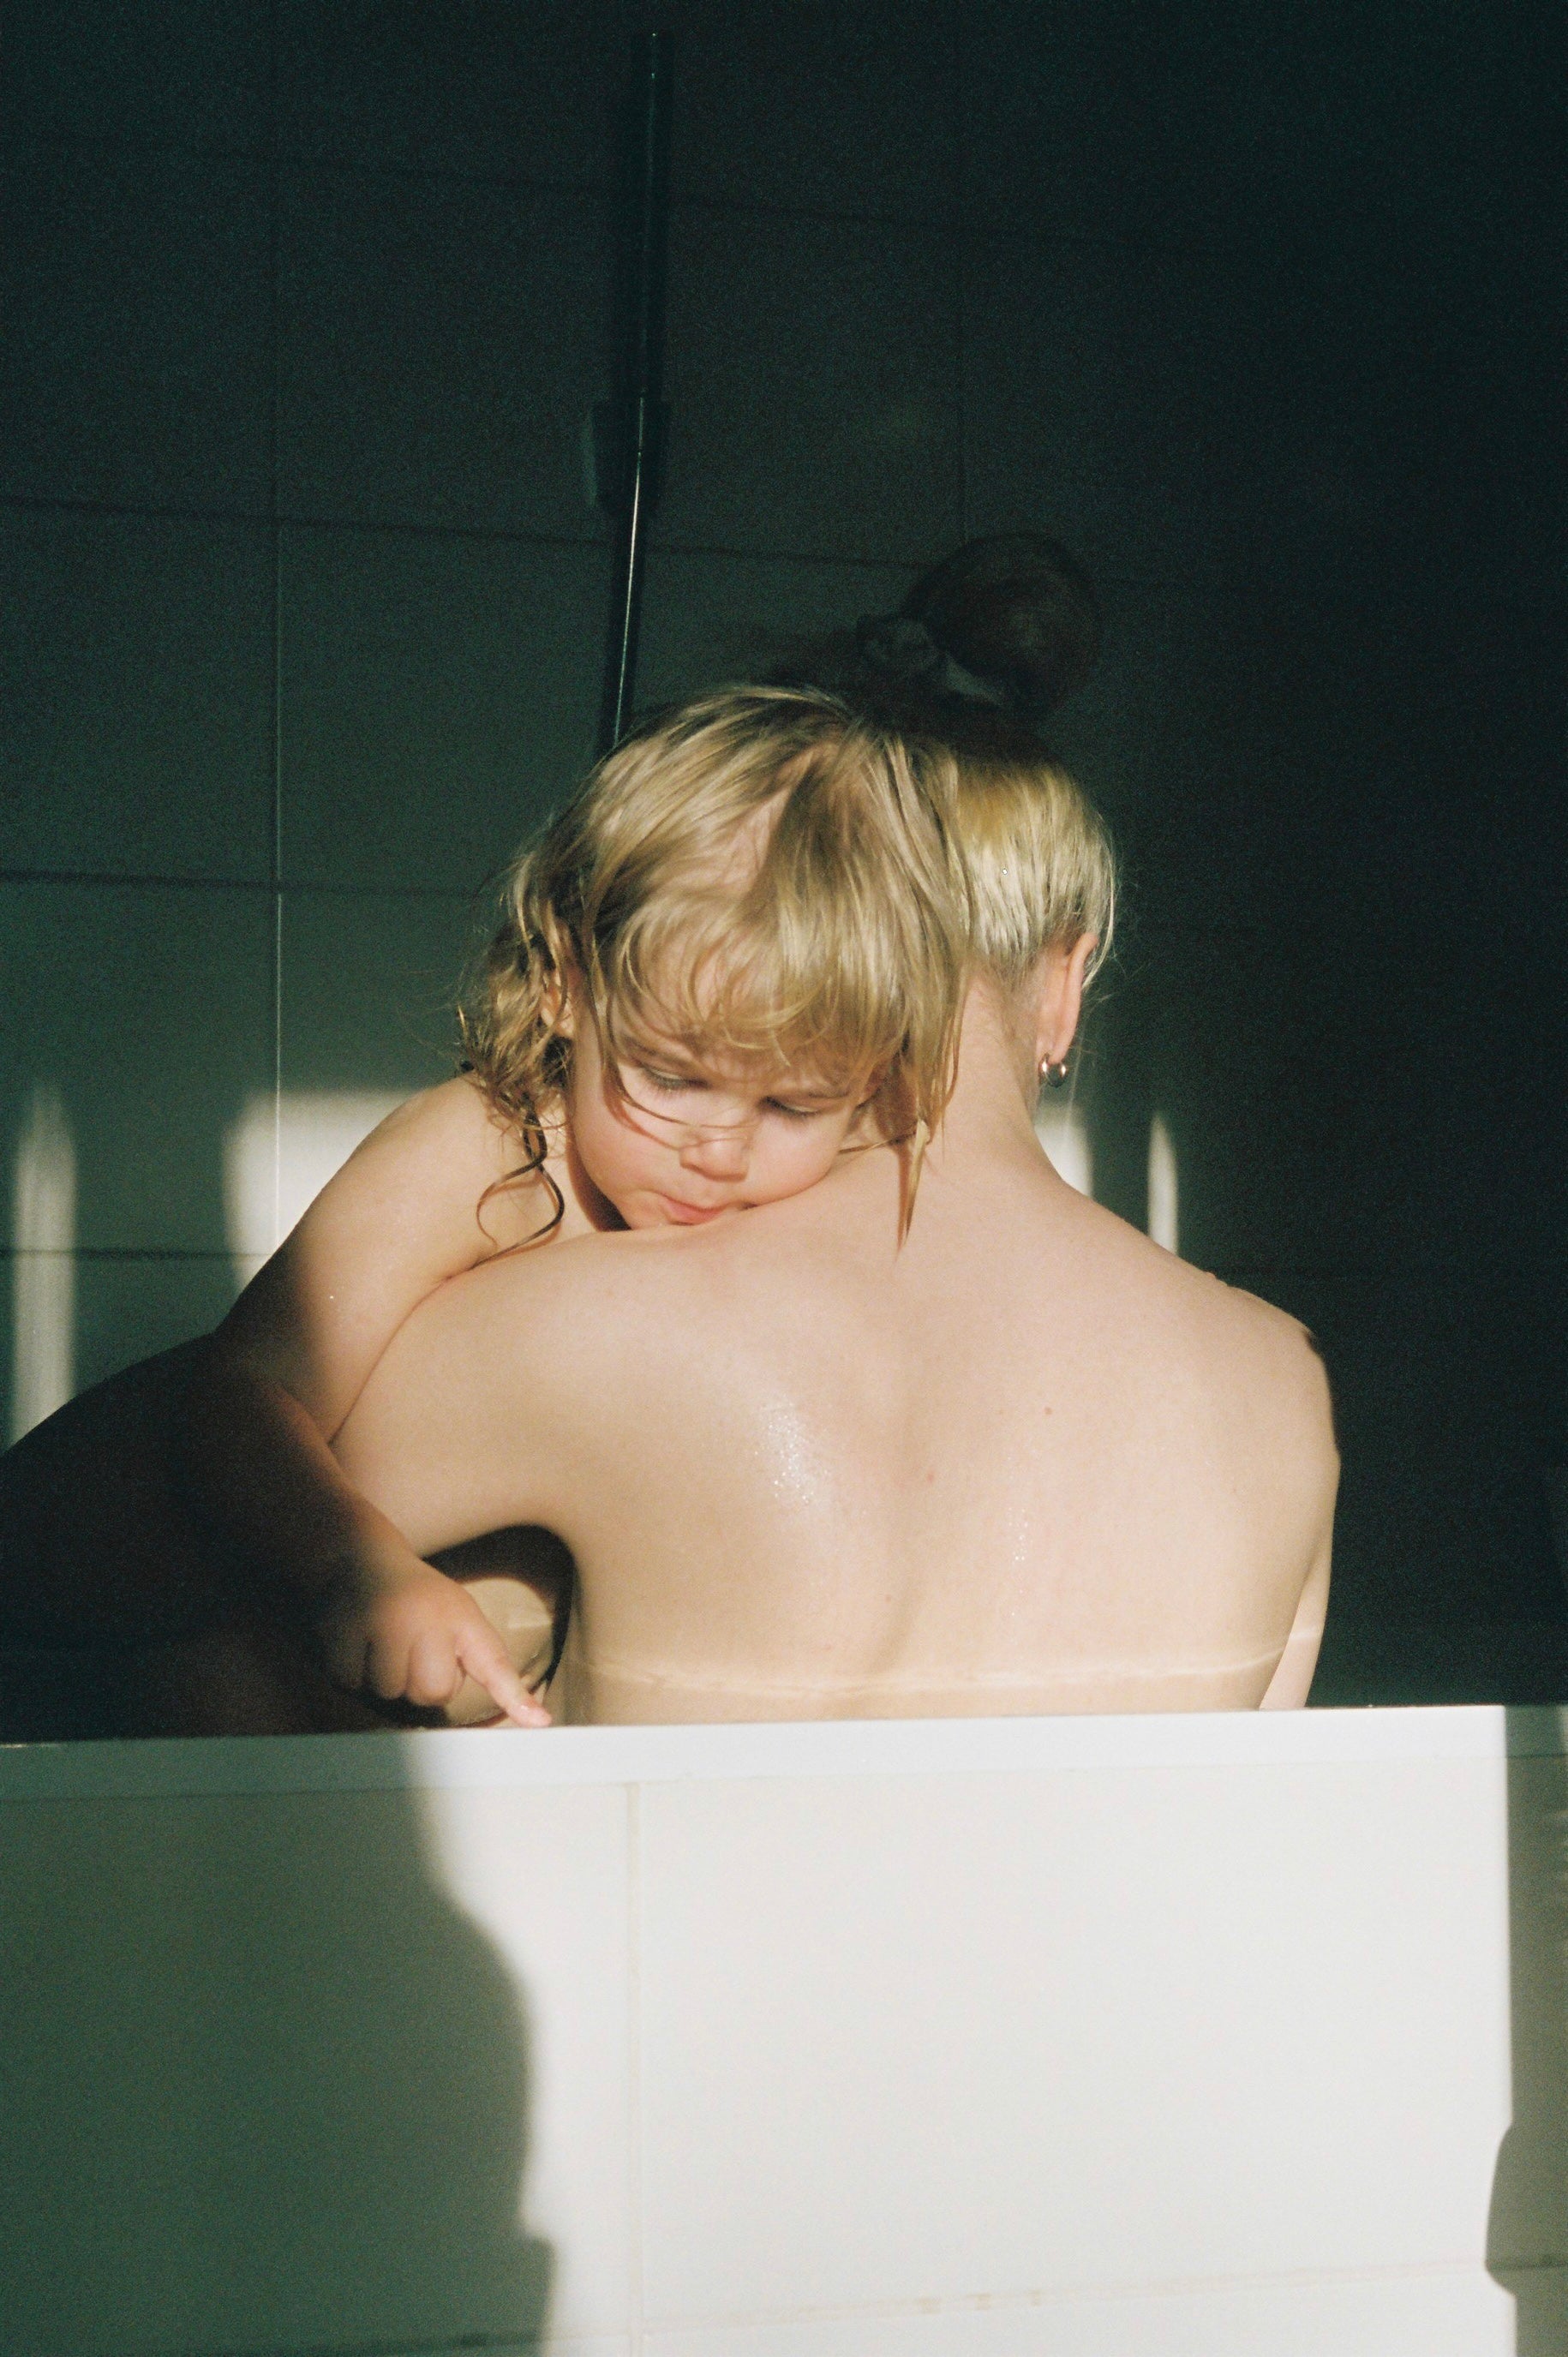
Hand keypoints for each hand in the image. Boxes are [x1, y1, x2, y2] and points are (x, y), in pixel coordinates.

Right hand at [321, 1560, 550, 1728]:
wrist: (363, 1559)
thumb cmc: (422, 1603)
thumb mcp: (464, 1622)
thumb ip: (495, 1670)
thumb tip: (538, 1720)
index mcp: (461, 1615)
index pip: (492, 1661)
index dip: (513, 1695)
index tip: (540, 1723)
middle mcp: (424, 1615)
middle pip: (430, 1692)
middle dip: (420, 1682)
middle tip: (413, 1648)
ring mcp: (381, 1619)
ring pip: (388, 1691)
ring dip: (385, 1678)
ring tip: (384, 1642)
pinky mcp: (342, 1628)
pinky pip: (351, 1682)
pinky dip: (352, 1672)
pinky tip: (358, 1641)